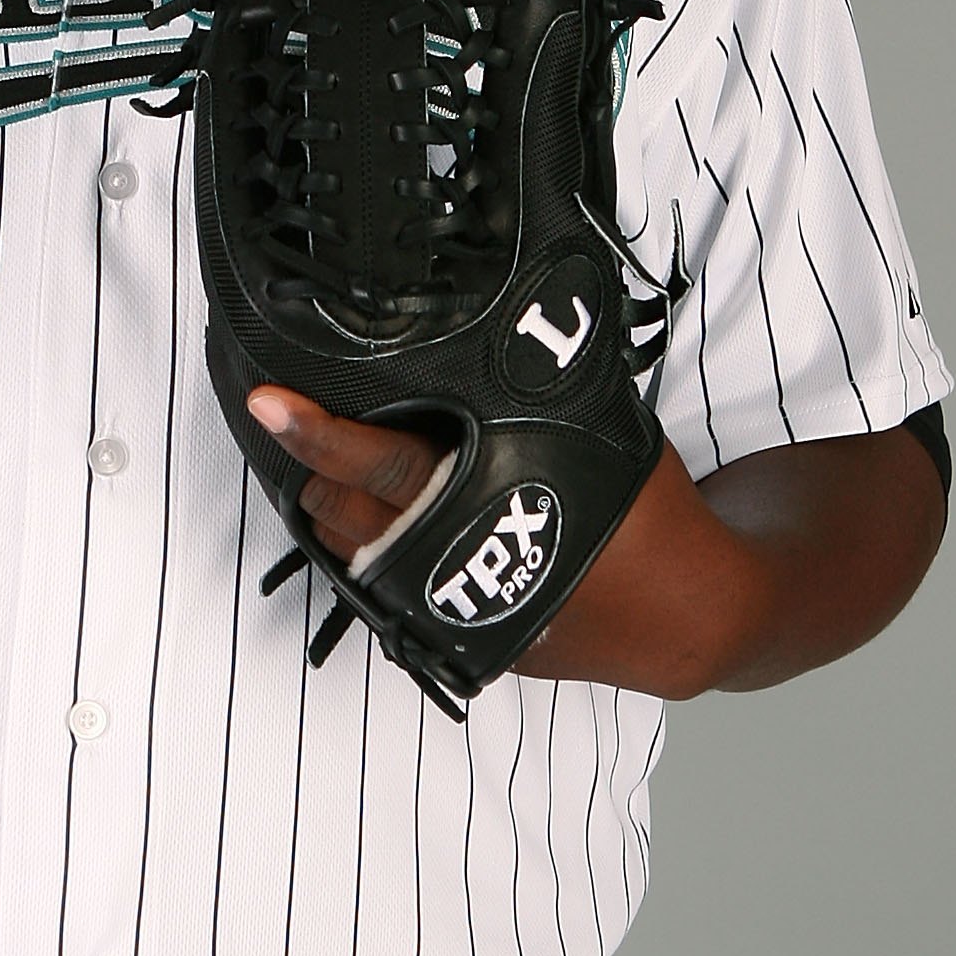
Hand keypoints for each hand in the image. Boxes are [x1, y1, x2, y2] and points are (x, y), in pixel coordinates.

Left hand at [246, 386, 939, 696]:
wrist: (685, 610)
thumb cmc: (646, 508)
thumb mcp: (588, 425)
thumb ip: (529, 385)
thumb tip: (499, 318)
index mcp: (483, 501)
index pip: (375, 463)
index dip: (315, 430)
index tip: (269, 402)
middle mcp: (453, 565)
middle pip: (338, 513)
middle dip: (318, 469)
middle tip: (309, 422)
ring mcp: (448, 611)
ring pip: (349, 557)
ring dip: (337, 513)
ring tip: (339, 468)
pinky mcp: (454, 637)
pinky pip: (380, 594)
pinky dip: (369, 554)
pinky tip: (380, 520)